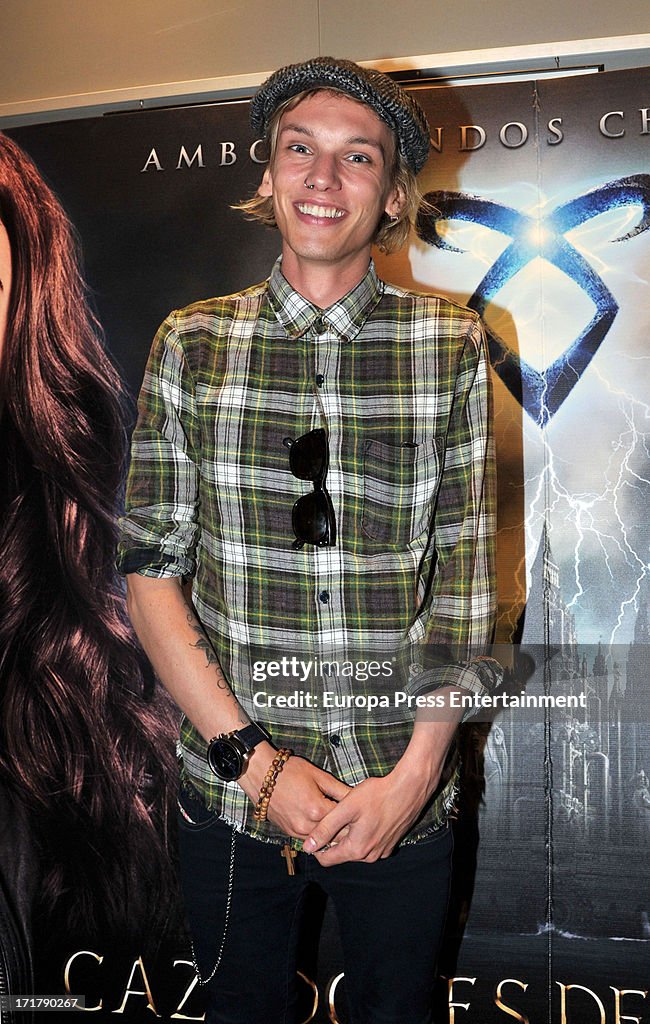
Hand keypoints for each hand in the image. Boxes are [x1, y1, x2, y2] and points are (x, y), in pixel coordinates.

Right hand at [239, 743, 348, 838]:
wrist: (261, 775)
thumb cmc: (290, 771)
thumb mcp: (319, 775)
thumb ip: (339, 789)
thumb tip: (357, 797)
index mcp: (317, 810)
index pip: (345, 820)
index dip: (355, 816)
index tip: (363, 813)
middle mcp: (307, 826)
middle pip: (335, 835)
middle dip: (346, 829)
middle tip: (357, 822)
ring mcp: (297, 832)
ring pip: (323, 842)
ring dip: (333, 835)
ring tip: (342, 825)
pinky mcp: (289, 833)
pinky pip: (310, 840)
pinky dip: (319, 835)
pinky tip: (325, 826)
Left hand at [302, 714, 458, 864]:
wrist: (409, 789)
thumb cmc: (377, 795)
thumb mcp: (346, 808)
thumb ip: (325, 829)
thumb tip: (308, 847)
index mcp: (356, 850)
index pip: (326, 859)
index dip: (316, 845)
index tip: (316, 828)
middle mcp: (370, 856)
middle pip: (341, 853)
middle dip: (334, 838)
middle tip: (335, 815)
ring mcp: (382, 852)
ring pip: (356, 848)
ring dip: (350, 835)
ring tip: (351, 813)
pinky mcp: (390, 844)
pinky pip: (369, 844)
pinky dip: (364, 834)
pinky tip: (366, 816)